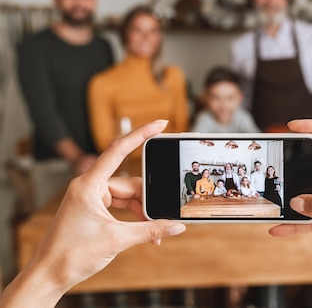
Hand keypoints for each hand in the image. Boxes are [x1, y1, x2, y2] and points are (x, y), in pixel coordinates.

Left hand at [0, 120, 185, 307]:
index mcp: (89, 184)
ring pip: (127, 195)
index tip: (161, 124)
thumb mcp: (117, 240)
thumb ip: (150, 230)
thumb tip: (176, 226)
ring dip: (142, 211)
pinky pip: (120, 205)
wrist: (48, 275)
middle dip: (148, 199)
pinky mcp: (92, 209)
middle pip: (130, 182)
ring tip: (154, 230)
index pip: (119, 150)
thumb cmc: (71, 255)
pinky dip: (133, 216)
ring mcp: (90, 198)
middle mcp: (89, 187)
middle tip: (164, 213)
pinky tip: (145, 230)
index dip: (142, 134)